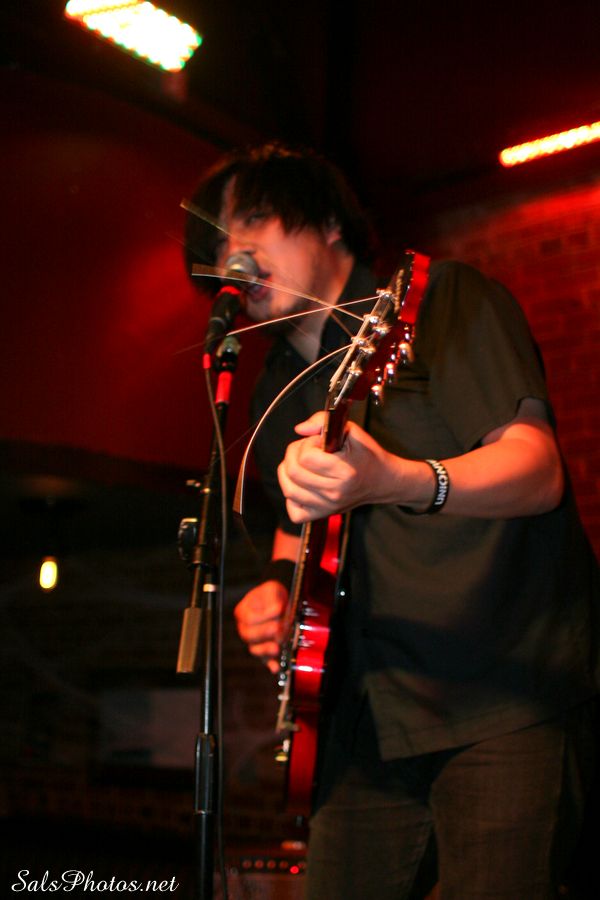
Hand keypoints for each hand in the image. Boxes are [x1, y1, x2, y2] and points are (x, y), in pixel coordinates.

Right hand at [234, 579, 287, 673]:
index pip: (249, 618)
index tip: (279, 609)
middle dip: (265, 632)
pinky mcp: (264, 650)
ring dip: (266, 649)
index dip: (264, 616)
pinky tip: (275, 667)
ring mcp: (254, 641)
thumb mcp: (272, 588)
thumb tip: (277, 610)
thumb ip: (272, 596)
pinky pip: (265, 659)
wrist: (278, 603)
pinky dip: (270, 664)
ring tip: (276, 647)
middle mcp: (245, 628)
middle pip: (249, 635)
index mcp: (243, 611)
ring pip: (255, 649)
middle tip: (278, 626)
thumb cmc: (272, 596)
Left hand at [277, 411, 396, 522]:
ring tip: (302, 465)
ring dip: (288, 473)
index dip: (307, 444)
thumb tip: (300, 429)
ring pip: (289, 490)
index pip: (306, 457)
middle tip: (307, 451)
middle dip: (294, 454)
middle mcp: (335, 493)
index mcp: (345, 472)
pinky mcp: (321, 515)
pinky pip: (294, 510)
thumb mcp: (351, 430)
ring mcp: (328, 507)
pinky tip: (303, 484)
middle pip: (293, 472)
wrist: (381, 481)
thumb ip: (323, 421)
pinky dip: (293, 496)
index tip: (317, 442)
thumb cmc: (366, 455)